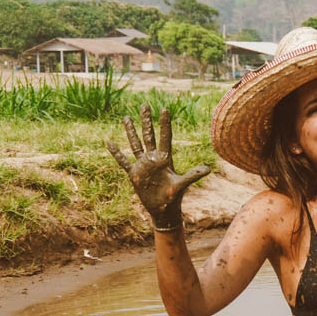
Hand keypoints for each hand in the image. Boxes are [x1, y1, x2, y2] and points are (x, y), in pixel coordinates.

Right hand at [107, 105, 209, 230]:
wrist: (163, 210)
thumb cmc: (173, 198)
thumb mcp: (181, 185)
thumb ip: (192, 175)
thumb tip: (207, 169)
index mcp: (164, 159)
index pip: (165, 137)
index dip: (164, 124)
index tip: (164, 109)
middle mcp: (153, 159)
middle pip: (149, 136)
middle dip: (146, 121)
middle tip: (144, 105)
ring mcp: (142, 165)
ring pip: (135, 144)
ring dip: (130, 131)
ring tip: (126, 117)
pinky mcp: (134, 174)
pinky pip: (123, 161)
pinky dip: (116, 153)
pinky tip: (109, 143)